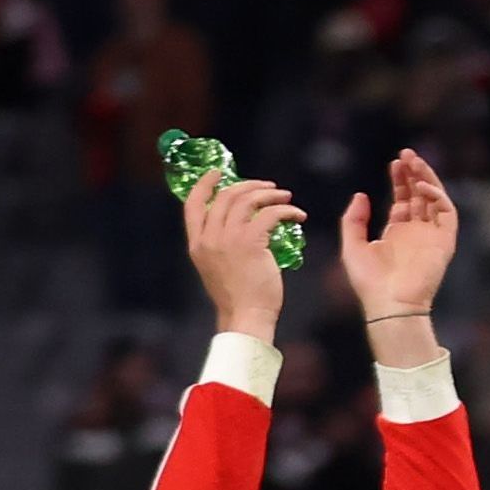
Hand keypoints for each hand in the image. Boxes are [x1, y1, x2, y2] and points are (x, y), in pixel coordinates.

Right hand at [182, 168, 301, 337]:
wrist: (246, 316)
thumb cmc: (238, 297)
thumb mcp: (217, 267)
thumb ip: (220, 246)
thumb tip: (239, 227)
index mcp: (197, 243)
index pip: (192, 203)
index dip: (205, 184)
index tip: (218, 172)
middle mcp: (209, 237)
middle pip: (225, 197)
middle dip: (248, 186)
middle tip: (269, 187)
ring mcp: (228, 239)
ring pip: (247, 201)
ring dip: (270, 195)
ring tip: (286, 197)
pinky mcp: (251, 242)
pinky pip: (269, 214)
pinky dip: (286, 210)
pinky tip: (297, 215)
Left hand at [336, 148, 456, 340]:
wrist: (390, 303)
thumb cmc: (370, 281)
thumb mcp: (352, 244)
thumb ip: (354, 219)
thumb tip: (362, 195)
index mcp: (397, 233)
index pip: (404, 200)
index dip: (400, 180)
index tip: (395, 163)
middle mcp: (417, 232)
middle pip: (420, 196)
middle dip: (415, 174)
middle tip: (407, 154)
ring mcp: (432, 236)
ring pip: (435, 200)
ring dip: (427, 179)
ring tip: (415, 161)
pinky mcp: (445, 242)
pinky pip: (447, 214)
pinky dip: (438, 197)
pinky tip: (421, 186)